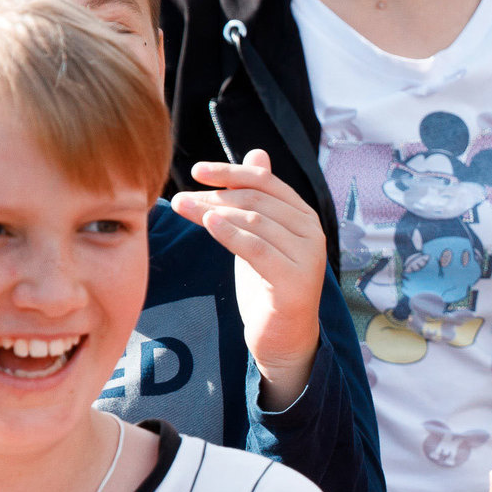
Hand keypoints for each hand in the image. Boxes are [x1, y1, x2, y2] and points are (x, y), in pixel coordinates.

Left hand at [171, 151, 326, 409]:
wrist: (284, 339)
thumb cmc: (270, 286)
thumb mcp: (262, 236)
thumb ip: (259, 198)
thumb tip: (257, 152)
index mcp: (304, 217)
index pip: (266, 182)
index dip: (231, 172)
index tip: (197, 171)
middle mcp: (312, 232)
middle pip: (256, 200)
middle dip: (215, 195)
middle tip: (179, 199)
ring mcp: (307, 257)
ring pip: (255, 221)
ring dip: (213, 212)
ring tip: (182, 208)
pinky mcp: (295, 282)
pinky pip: (258, 250)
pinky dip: (231, 234)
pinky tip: (208, 224)